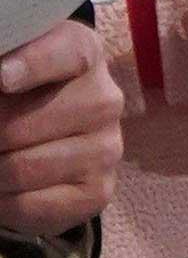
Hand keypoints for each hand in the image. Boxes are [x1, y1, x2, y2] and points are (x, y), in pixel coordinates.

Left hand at [0, 19, 118, 239]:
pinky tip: (6, 187)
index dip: (34, 64)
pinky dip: (2, 201)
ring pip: (22, 168)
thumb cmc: (20, 98)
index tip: (2, 78)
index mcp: (83, 55)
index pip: (69, 53)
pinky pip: (30, 204)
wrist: (45, 143)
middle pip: (25, 123)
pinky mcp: (98, 190)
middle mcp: (105, 100)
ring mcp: (107, 148)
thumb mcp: (9, 73)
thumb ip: (1, 67)